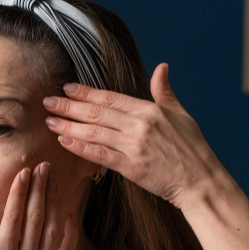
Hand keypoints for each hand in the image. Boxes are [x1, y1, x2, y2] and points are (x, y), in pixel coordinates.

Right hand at [0, 161, 78, 249]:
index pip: (14, 217)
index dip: (19, 192)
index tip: (23, 172)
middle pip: (36, 216)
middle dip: (40, 188)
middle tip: (43, 165)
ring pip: (52, 229)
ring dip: (54, 203)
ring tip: (54, 181)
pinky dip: (70, 232)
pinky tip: (70, 215)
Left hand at [43, 63, 224, 209]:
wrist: (201, 181)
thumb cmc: (193, 149)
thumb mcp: (181, 114)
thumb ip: (164, 92)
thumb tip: (161, 68)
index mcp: (150, 110)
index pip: (111, 98)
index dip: (87, 92)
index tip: (68, 87)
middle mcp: (139, 125)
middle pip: (96, 113)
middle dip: (69, 106)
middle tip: (47, 101)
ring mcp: (134, 146)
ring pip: (93, 133)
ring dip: (68, 126)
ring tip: (49, 121)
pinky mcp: (131, 167)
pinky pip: (99, 155)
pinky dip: (80, 148)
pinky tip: (64, 142)